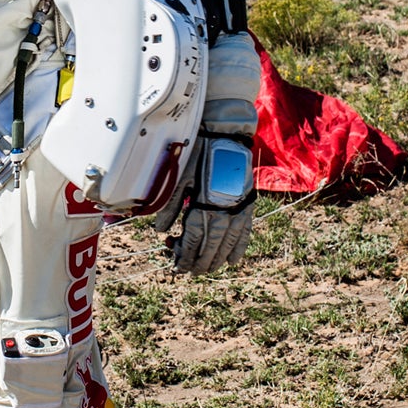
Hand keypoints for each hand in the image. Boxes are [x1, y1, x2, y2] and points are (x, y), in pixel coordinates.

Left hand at [165, 132, 255, 274]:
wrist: (225, 135)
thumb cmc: (197, 153)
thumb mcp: (180, 177)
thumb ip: (171, 206)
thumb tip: (159, 231)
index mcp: (201, 205)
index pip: (192, 241)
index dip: (184, 256)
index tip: (177, 266)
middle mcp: (221, 212)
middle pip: (210, 248)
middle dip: (198, 262)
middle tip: (190, 271)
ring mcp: (237, 209)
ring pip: (227, 244)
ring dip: (216, 260)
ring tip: (207, 269)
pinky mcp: (248, 204)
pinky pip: (245, 233)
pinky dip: (239, 248)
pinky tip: (232, 261)